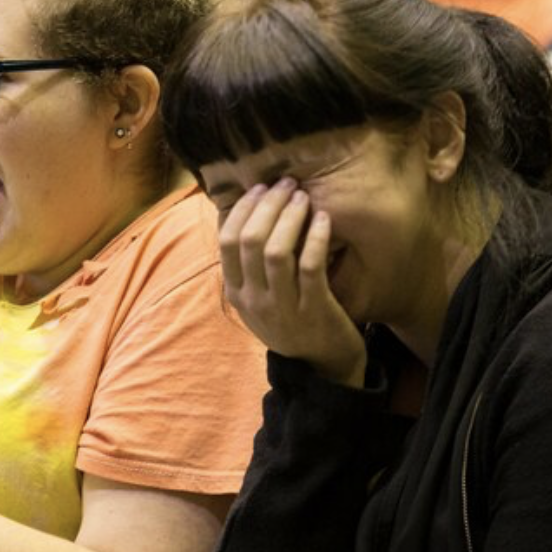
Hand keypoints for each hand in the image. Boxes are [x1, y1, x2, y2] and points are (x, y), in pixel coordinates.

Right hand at [218, 179, 364, 384]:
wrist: (322, 366)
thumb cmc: (292, 320)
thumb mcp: (259, 299)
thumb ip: (248, 266)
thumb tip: (244, 212)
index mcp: (236, 293)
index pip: (227, 241)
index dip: (243, 208)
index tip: (260, 188)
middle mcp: (254, 300)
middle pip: (250, 240)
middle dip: (268, 205)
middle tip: (287, 184)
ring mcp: (282, 307)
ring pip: (277, 251)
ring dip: (290, 216)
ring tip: (303, 197)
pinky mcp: (314, 310)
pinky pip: (310, 266)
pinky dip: (316, 237)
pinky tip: (324, 219)